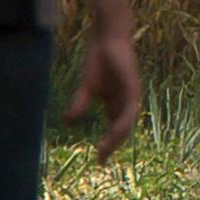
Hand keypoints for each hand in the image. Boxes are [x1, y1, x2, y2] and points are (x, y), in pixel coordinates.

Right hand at [69, 0, 147, 157]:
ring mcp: (131, 95)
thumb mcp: (87, 88)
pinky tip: (113, 130)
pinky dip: (121, 121)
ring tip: (105, 149)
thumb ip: (79, 105)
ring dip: (117, 137)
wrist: (107, 39)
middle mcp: (127, 102)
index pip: (115, 129)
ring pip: (126, 123)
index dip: (108, 144)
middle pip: (122, 130)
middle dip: (112, 145)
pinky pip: (128, 109)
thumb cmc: (99, 61)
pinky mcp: (133, 87)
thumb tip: (67, 123)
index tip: (99, 160)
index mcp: (117, 104)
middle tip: (101, 160)